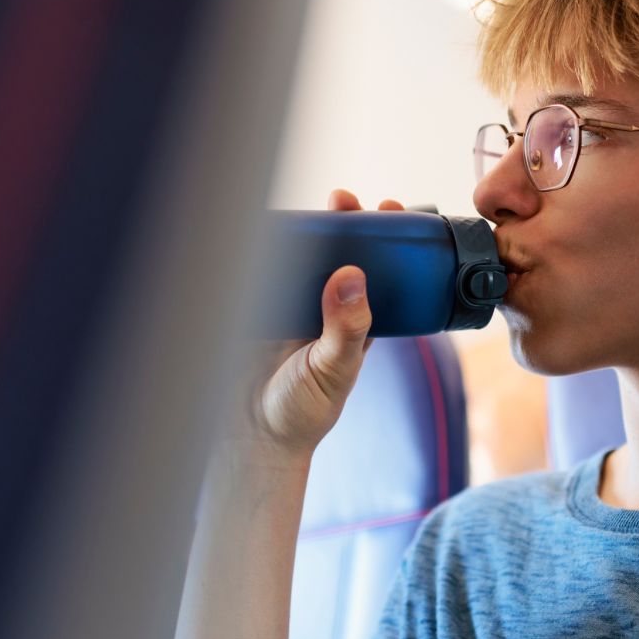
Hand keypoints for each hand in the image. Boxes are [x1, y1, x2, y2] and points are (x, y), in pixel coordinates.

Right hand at [225, 190, 406, 460]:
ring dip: (304, 231)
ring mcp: (286, 304)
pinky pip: (259, 271)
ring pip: (299, 257)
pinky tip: (266, 231)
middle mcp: (322, 308)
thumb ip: (346, 328)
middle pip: (337, 253)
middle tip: (343, 201)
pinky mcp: (251, 306)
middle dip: (342, 222)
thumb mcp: (334, 370)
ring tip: (310, 209)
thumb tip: (353, 276)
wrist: (247, 437)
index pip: (376, 272)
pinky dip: (262, 251)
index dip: (386, 240)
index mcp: (354, 322)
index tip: (391, 212)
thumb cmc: (302, 412)